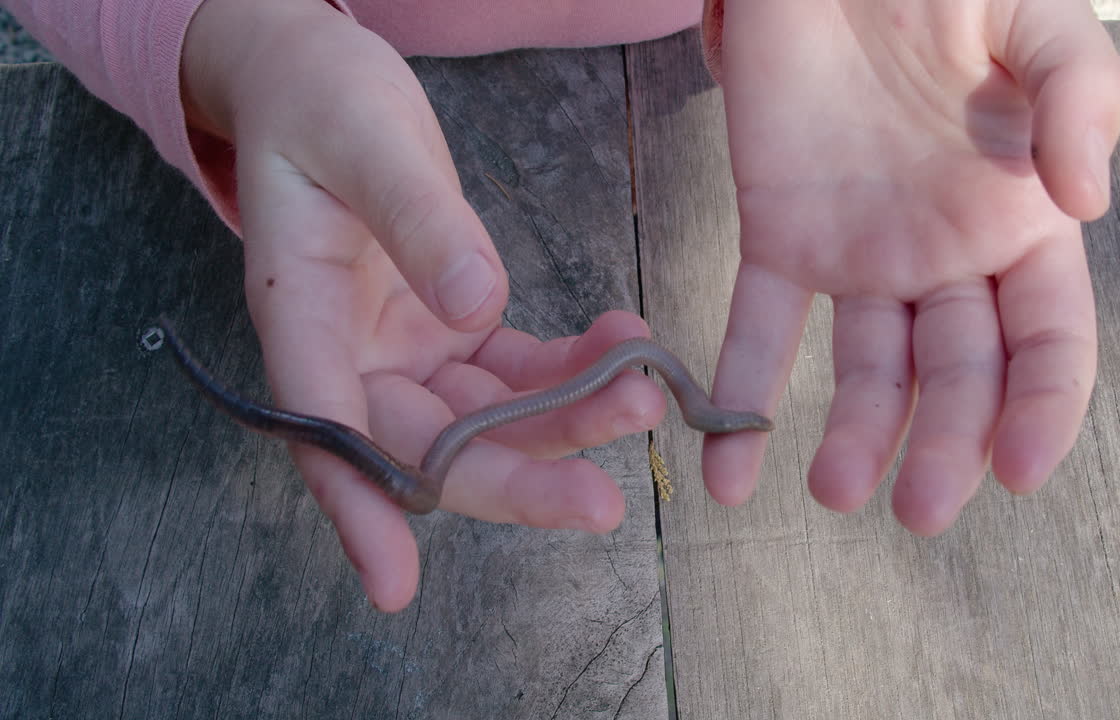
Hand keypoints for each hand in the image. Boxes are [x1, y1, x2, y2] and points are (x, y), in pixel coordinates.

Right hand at [181, 0, 667, 609]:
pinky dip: (573, 367)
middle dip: (515, 479)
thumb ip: (418, 220)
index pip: (325, 430)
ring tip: (642, 396)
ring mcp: (404, 349)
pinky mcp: (450, 328)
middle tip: (602, 506)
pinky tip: (626, 343)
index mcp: (300, 318)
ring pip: (486, 419)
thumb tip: (473, 306)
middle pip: (427, 446)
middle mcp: (350, 354)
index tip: (396, 585)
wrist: (322, 81)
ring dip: (566, 419)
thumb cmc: (320, 102)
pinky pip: (518, 370)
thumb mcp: (366, 142)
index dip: (360, 509)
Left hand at [706, 0, 1119, 533]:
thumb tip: (1087, 203)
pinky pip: (760, 328)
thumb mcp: (1044, 25)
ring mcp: (860, 254)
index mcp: (1023, 221)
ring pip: (865, 370)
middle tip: (917, 508)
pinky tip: (728, 471)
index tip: (1021, 474)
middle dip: (943, 446)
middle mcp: (945, 256)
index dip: (1041, 411)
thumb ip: (1081, 102)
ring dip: (852, 439)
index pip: (1047, 341)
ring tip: (833, 488)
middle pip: (956, 375)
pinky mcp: (778, 234)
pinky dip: (740, 396)